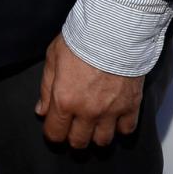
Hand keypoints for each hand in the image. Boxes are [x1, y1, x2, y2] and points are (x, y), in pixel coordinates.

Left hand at [34, 33, 143, 148]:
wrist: (113, 31)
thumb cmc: (80, 40)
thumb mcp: (53, 58)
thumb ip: (46, 88)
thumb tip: (41, 111)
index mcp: (64, 100)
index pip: (55, 133)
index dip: (53, 134)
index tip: (55, 128)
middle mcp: (87, 112)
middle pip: (79, 142)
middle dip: (73, 138)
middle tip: (74, 128)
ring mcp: (111, 111)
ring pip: (103, 141)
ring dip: (96, 136)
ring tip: (94, 126)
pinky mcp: (131, 106)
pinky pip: (126, 130)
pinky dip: (120, 128)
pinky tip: (115, 119)